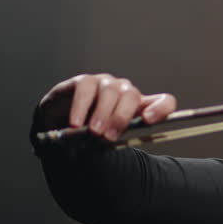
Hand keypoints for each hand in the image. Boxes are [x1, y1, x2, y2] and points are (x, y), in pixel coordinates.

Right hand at [37, 73, 176, 142]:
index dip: (160, 109)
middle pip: (132, 97)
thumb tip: (105, 142)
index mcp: (138, 108)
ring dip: (102, 113)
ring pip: (110, 92)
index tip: (148, 120)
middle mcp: (125, 92)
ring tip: (93, 132)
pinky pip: (86, 88)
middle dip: (120, 118)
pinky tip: (76, 123)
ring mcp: (105, 84)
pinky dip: (81, 106)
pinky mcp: (83, 81)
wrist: (59, 124)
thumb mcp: (105, 142)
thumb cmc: (89, 134)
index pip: (163, 102)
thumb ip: (110, 141)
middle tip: (108, 137)